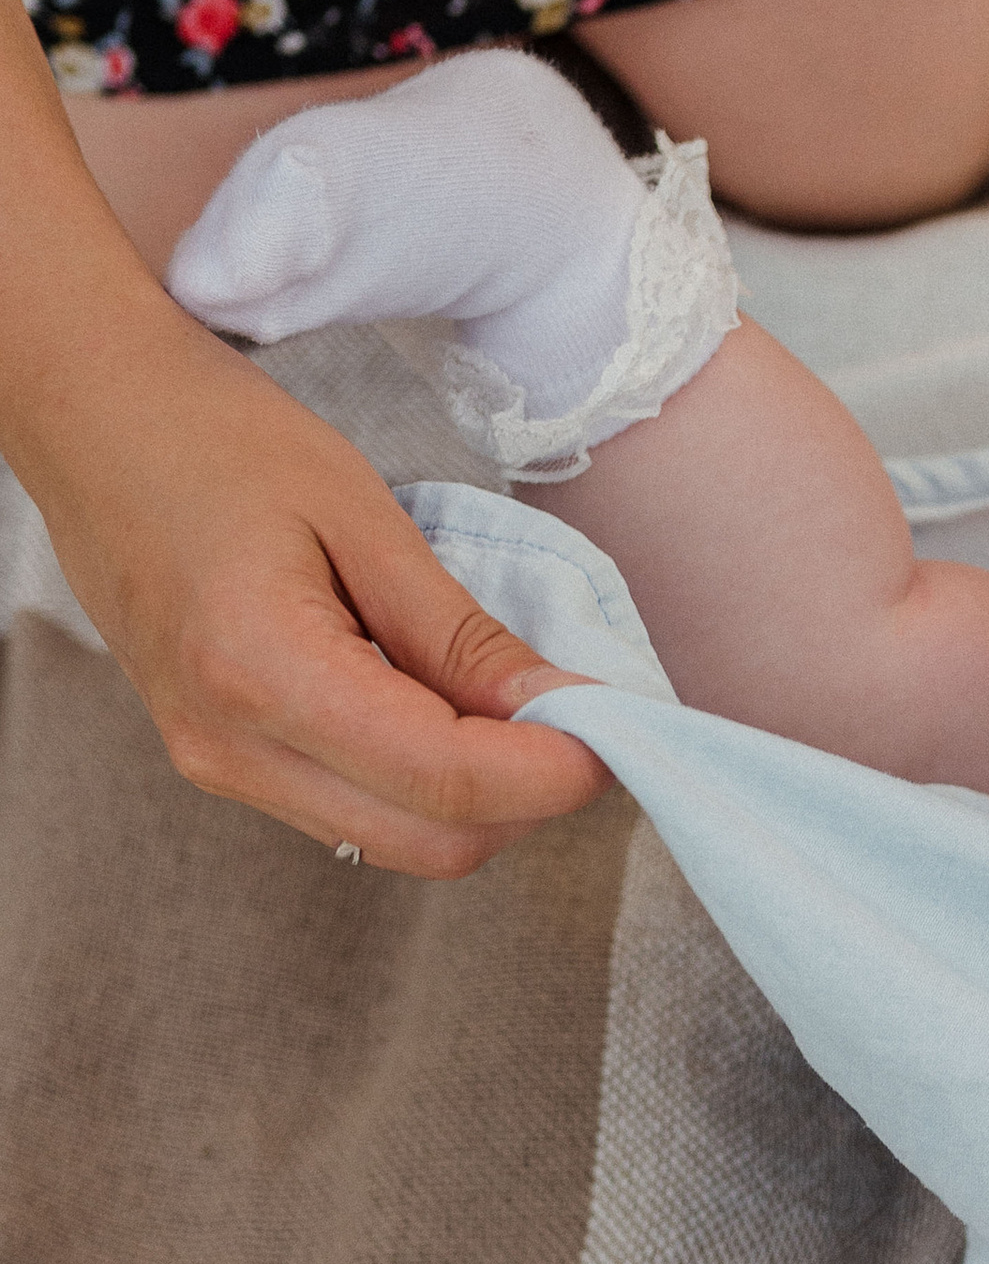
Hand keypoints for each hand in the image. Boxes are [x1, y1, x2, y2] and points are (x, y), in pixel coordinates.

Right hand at [15, 293, 606, 873]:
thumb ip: (460, 633)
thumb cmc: (213, 436)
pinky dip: (426, 778)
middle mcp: (229, 747)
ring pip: (398, 840)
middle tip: (587, 717)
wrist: (91, 420)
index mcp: (258, 673)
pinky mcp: (224, 760)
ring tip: (520, 701)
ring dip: (483, 794)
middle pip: (432, 843)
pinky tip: (449, 703)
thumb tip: (562, 711)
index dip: (554, 772)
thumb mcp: (361, 515)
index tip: (623, 729)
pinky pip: (355, 807)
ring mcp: (218, 765)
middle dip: (529, 798)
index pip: (445, 782)